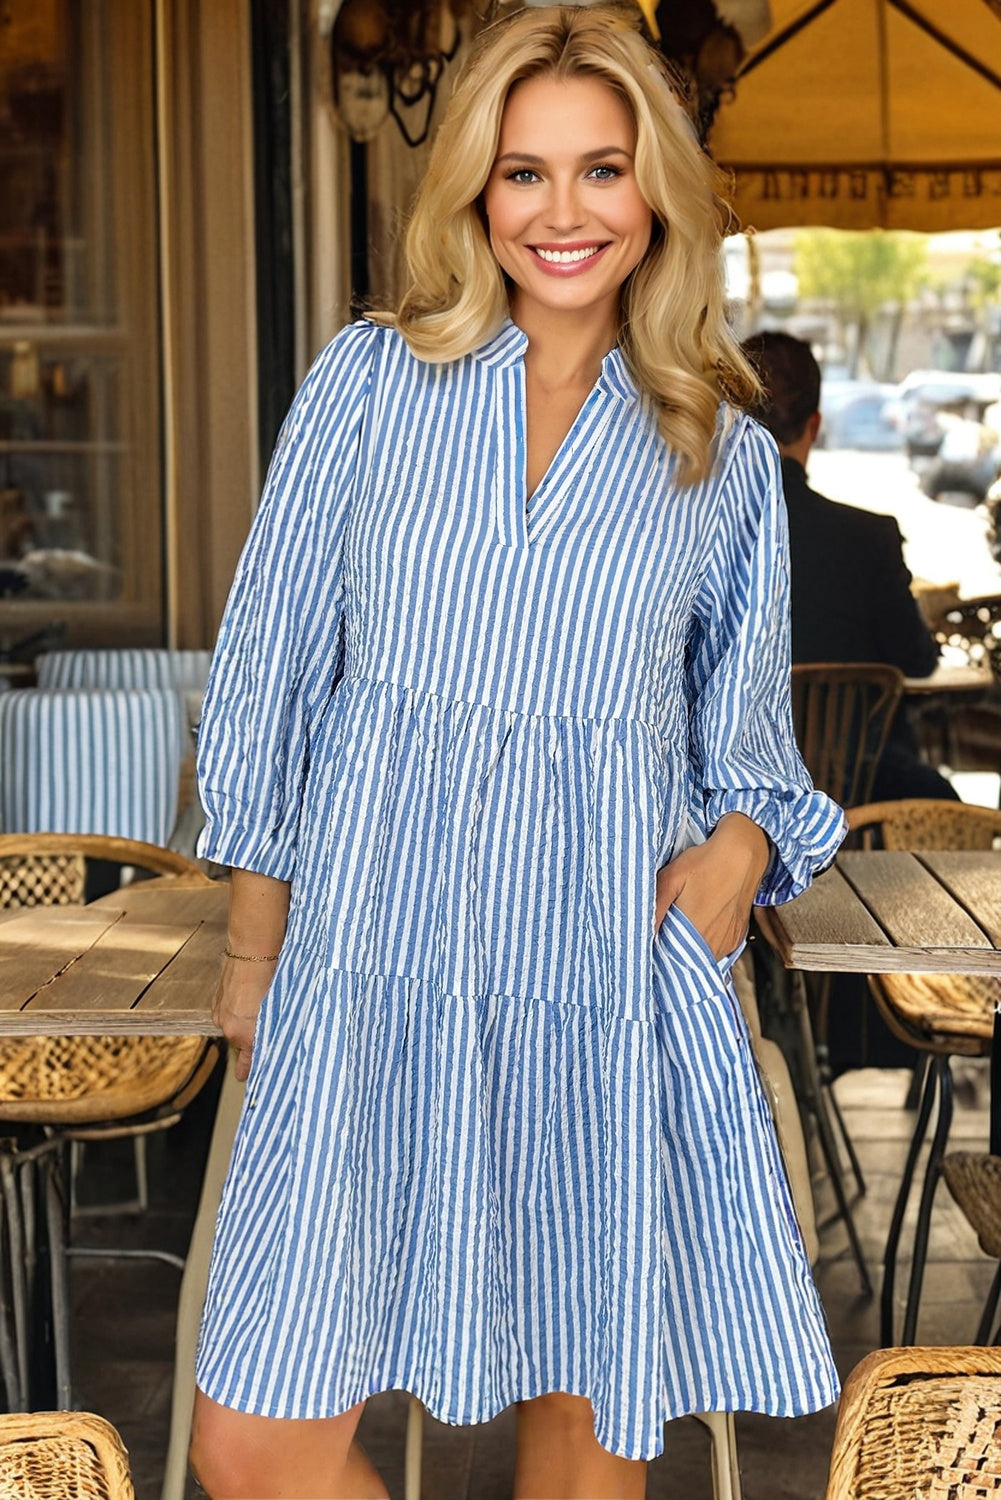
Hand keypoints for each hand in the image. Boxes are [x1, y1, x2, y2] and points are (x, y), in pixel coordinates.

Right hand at [212, 956, 276, 1081]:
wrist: (253, 948)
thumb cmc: (272, 976)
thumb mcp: (279, 1007)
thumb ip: (274, 1028)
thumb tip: (277, 1039)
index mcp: (245, 1034)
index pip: (249, 1062)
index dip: (250, 1070)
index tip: (247, 1078)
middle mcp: (229, 1028)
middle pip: (241, 1045)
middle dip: (252, 1043)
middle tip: (263, 1037)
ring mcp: (220, 1014)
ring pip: (234, 1029)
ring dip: (244, 1026)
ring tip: (257, 1012)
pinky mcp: (216, 1001)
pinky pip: (227, 1016)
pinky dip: (236, 1013)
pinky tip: (248, 1002)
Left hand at [655, 813, 769, 960]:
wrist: (743, 854)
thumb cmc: (707, 862)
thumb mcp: (671, 878)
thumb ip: (656, 907)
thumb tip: (644, 931)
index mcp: (694, 930)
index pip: (669, 956)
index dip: (658, 950)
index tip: (651, 939)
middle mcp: (712, 942)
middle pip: (686, 960)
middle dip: (672, 949)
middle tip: (667, 927)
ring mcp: (727, 942)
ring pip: (701, 957)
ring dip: (690, 948)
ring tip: (686, 923)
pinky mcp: (737, 938)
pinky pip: (716, 950)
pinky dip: (706, 942)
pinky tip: (702, 923)